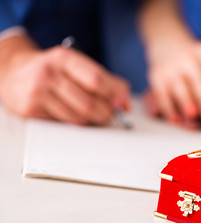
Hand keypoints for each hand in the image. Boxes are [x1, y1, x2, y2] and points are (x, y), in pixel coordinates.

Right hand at [0, 37, 129, 124]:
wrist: (14, 72)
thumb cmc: (53, 70)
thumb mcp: (76, 65)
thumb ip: (104, 81)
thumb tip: (125, 103)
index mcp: (64, 58)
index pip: (96, 79)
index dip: (115, 95)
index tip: (124, 104)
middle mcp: (49, 73)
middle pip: (89, 103)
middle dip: (105, 113)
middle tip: (108, 114)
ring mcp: (37, 92)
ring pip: (78, 118)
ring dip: (91, 120)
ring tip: (89, 113)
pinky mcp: (30, 110)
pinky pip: (64, 124)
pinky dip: (74, 123)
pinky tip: (70, 113)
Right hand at [146, 40, 200, 127]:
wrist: (168, 46)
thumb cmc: (198, 64)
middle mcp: (188, 59)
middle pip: (199, 83)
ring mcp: (171, 69)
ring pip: (181, 91)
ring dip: (188, 108)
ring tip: (195, 122)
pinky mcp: (156, 78)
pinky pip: (163, 97)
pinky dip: (170, 111)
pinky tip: (177, 121)